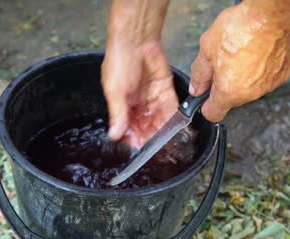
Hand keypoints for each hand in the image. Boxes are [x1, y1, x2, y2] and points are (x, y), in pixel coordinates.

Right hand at [102, 0, 175, 148]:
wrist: (136, 39)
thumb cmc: (119, 61)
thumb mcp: (114, 91)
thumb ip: (118, 114)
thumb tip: (115, 134)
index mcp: (122, 106)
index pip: (128, 128)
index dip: (133, 139)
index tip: (138, 148)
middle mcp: (137, 104)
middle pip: (145, 126)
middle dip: (149, 137)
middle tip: (155, 147)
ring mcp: (152, 98)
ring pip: (158, 120)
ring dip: (162, 131)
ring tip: (166, 142)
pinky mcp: (166, 91)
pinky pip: (171, 109)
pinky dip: (173, 119)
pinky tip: (174, 128)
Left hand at [190, 0, 289, 121]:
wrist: (270, 16)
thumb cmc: (240, 29)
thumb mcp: (207, 50)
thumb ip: (200, 74)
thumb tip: (196, 88)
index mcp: (229, 92)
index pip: (214, 113)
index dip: (205, 106)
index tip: (204, 99)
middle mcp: (250, 94)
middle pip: (231, 99)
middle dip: (224, 86)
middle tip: (222, 64)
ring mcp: (267, 86)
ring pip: (249, 89)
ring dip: (242, 78)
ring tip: (240, 54)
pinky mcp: (281, 75)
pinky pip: (265, 79)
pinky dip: (259, 70)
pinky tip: (256, 54)